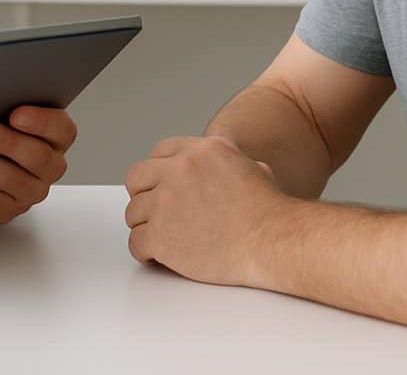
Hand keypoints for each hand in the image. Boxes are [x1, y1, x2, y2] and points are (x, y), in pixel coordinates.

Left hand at [0, 106, 75, 224]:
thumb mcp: (5, 116)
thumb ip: (6, 106)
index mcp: (56, 138)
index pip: (62, 130)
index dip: (41, 122)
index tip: (16, 114)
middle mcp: (49, 166)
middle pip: (37, 156)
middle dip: (8, 142)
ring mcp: (30, 191)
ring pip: (11, 179)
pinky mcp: (6, 209)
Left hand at [124, 136, 291, 287]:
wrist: (274, 241)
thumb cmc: (270, 212)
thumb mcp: (251, 167)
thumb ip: (226, 162)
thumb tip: (222, 168)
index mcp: (201, 151)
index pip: (159, 152)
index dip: (160, 173)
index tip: (161, 187)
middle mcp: (179, 170)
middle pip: (137, 178)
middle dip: (144, 195)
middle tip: (155, 212)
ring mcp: (166, 202)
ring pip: (133, 212)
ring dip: (146, 225)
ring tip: (163, 237)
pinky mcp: (160, 235)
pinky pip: (135, 242)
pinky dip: (145, 252)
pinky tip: (158, 256)